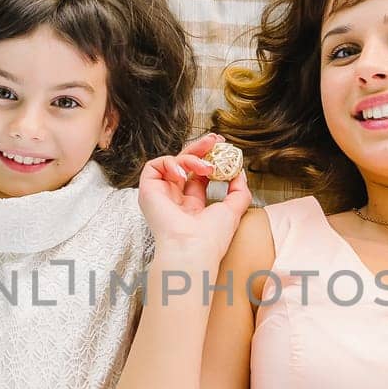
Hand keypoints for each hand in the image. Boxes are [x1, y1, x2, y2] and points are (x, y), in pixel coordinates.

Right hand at [139, 133, 251, 259]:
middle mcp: (174, 200)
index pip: (198, 175)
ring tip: (206, 167)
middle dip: (200, 149)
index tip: (223, 148)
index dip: (209, 159)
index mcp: (191, 206)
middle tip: (215, 140)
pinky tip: (182, 174)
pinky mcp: (147, 191)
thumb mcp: (233, 210)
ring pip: (172, 162)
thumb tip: (240, 174)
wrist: (192, 248)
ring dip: (191, 158)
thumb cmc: (211, 238)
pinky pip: (154, 166)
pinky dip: (170, 164)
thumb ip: (239, 191)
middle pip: (184, 164)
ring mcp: (160, 195)